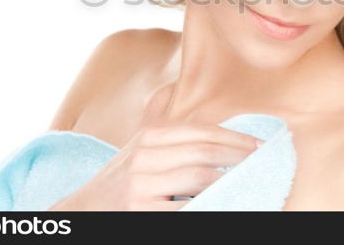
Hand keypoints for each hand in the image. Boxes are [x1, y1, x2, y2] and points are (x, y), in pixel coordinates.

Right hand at [47, 122, 262, 210]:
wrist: (80, 211)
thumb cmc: (119, 183)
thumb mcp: (140, 152)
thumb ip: (171, 142)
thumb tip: (220, 139)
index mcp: (149, 137)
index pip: (201, 132)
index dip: (235, 137)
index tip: (259, 146)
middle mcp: (145, 156)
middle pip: (205, 152)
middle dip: (240, 156)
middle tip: (263, 162)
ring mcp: (141, 184)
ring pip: (200, 178)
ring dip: (230, 180)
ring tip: (250, 182)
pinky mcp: (140, 211)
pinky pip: (186, 208)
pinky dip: (210, 205)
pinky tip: (224, 203)